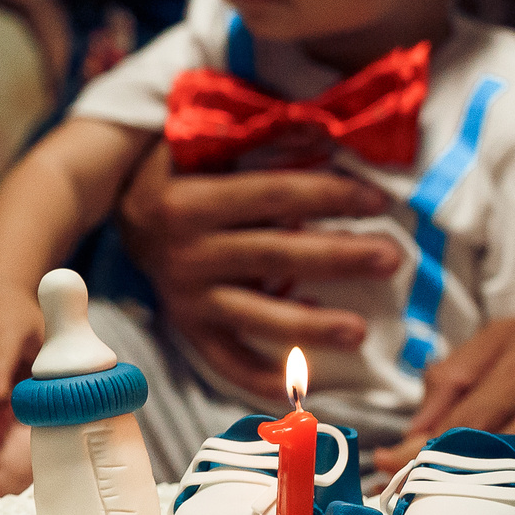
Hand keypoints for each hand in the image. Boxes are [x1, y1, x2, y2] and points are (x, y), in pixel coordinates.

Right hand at [117, 142, 398, 398]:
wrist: (123, 212)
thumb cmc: (175, 168)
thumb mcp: (199, 139)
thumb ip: (254, 132)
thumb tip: (323, 126)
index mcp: (190, 200)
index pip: (273, 195)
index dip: (328, 196)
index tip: (378, 199)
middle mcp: (185, 252)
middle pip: (275, 255)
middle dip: (339, 257)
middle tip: (391, 257)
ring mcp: (186, 295)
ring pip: (256, 315)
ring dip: (310, 325)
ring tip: (359, 332)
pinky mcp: (188, 325)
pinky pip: (225, 358)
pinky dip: (259, 377)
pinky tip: (298, 388)